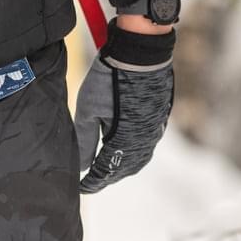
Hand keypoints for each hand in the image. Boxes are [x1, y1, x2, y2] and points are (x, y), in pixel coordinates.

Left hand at [72, 20, 175, 192]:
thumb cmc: (110, 78)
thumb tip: (83, 166)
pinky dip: (133, 151)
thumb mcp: (89, 109)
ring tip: (106, 165)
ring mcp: (155, 131)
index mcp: (125, 144)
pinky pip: (146, 144)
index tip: (80, 187)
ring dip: (122, 165)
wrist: (140, 53)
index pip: (106, 172)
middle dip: (107, 176)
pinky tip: (124, 145)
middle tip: (92, 179)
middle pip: (124, 170)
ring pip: (138, 158)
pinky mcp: (160, 119)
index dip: (92, 182)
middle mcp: (144, 142)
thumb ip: (85, 141)